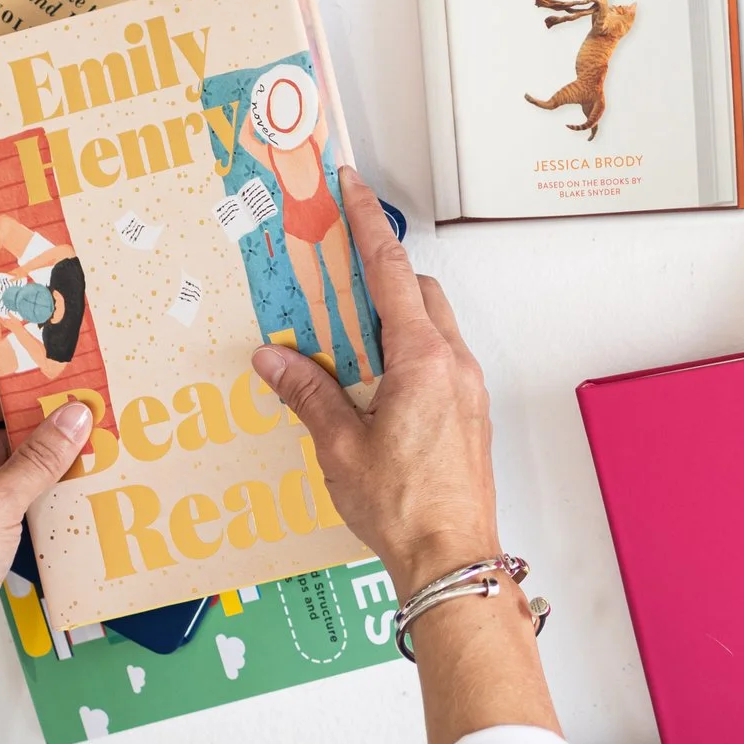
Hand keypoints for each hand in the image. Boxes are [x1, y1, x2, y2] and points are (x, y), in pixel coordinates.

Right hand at [251, 170, 496, 599]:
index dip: (367, 225)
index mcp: (422, 357)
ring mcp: (467, 387)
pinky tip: (373, 379)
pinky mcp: (469, 412)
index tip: (353, 187)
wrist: (453, 557)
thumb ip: (308, 393)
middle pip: (417, 292)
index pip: (390, 271)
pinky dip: (407, 349)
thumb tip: (273, 357)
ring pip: (432, 325)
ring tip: (345, 332)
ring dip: (394, 315)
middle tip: (335, 270)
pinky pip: (438, 358)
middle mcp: (452, 362)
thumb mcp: (340, 447)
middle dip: (379, 273)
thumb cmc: (401, 506)